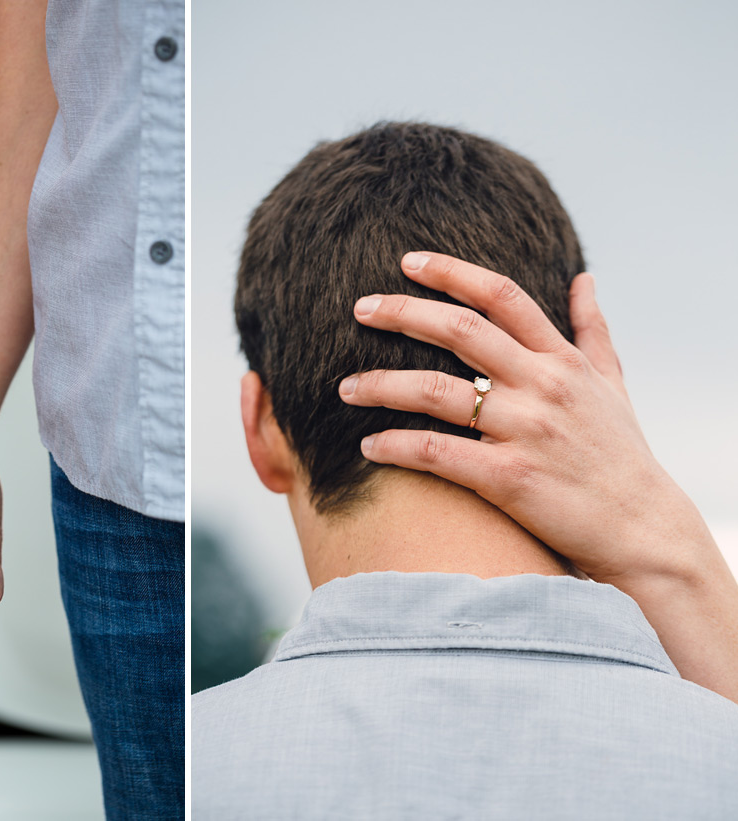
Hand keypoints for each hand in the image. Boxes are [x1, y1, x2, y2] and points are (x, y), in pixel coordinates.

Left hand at [338, 251, 713, 584]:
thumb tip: (583, 278)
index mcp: (562, 360)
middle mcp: (544, 386)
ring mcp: (526, 431)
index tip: (407, 261)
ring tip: (345, 387)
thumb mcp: (613, 385)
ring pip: (436, 391)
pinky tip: (368, 446)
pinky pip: (436, 452)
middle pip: (460, 331)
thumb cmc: (622, 456)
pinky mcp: (510, 477)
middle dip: (402, 313)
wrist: (643, 531)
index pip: (502, 297)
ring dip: (381, 385)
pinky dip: (395, 445)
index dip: (452, 272)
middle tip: (359, 309)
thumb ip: (592, 330)